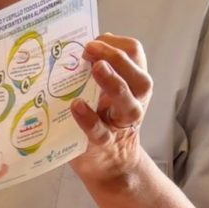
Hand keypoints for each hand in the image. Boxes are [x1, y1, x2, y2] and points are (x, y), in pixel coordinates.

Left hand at [70, 34, 152, 184]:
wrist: (109, 166)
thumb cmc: (100, 121)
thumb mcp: (101, 93)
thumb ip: (91, 72)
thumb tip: (69, 46)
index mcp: (132, 85)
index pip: (135, 55)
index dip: (117, 44)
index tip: (93, 41)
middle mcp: (133, 103)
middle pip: (139, 78)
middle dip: (118, 58)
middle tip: (90, 48)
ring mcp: (120, 125)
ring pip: (129, 104)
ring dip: (114, 83)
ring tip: (96, 67)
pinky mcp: (102, 144)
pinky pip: (99, 132)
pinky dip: (89, 119)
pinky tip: (76, 106)